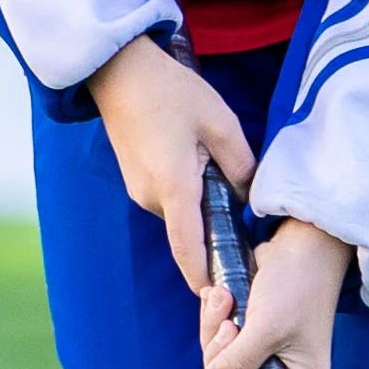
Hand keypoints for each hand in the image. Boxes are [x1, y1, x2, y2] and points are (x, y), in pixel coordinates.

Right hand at [84, 34, 256, 294]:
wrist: (118, 71)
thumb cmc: (170, 92)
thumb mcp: (219, 122)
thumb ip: (241, 165)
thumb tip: (250, 199)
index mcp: (173, 187)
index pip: (189, 248)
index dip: (206, 276)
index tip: (224, 298)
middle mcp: (151, 198)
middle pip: (191, 230)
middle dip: (217, 232)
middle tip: (250, 226)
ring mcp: (140, 190)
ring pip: (182, 213)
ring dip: (203, 207)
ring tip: (225, 179)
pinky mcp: (136, 179)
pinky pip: (170, 198)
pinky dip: (189, 194)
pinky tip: (202, 165)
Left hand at [200, 218, 349, 368]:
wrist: (301, 242)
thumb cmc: (296, 285)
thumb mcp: (267, 328)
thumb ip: (238, 363)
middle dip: (219, 359)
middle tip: (228, 326)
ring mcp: (264, 355)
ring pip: (219, 365)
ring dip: (213, 332)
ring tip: (223, 300)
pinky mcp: (249, 335)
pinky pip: (218, 341)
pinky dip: (213, 319)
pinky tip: (219, 295)